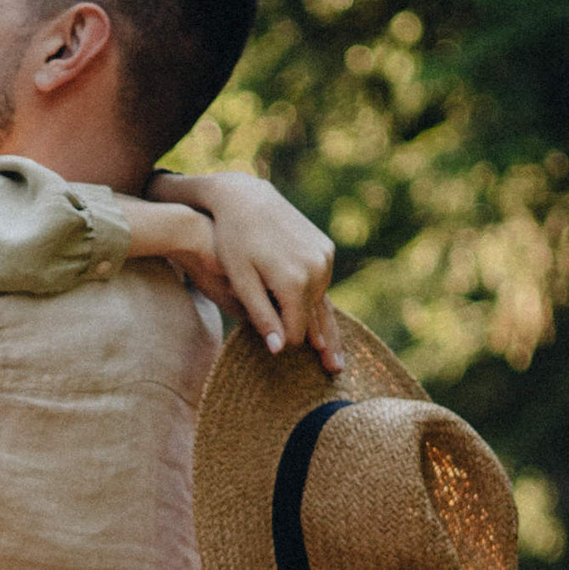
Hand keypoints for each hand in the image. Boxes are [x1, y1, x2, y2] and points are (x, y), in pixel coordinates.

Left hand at [148, 169, 340, 371]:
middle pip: (316, 317)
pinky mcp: (325, 247)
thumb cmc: (233, 241)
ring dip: (318, 319)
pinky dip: (319, 299)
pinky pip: (323, 282)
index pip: (296, 329)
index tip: (279, 353)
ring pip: (321, 300)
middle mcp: (316, 270)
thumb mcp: (240, 281)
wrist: (246, 199)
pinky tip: (323, 316)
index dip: (286, 343)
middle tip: (335, 370)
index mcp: (294, 282)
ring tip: (333, 351)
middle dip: (318, 342)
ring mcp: (324, 257)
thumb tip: (278, 350)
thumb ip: (260, 315)